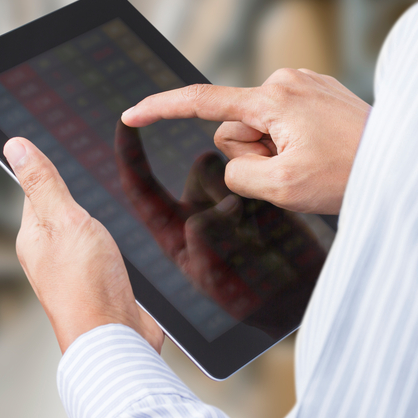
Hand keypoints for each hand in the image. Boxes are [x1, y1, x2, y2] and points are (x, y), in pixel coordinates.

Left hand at [3, 137, 164, 353]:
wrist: (117, 339)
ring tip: (110, 207)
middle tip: (94, 175)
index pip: (35, 190)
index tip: (65, 151)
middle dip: (77, 194)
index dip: (50, 170)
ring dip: (97, 219)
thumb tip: (15, 146)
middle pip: (60, 211)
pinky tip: (123, 239)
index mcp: (32, 237)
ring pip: (84, 232)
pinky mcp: (99, 284)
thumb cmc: (88, 285)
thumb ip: (44, 183)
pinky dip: (112, 241)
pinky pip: (103, 252)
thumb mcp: (65, 219)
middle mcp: (49, 254)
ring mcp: (74, 271)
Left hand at [115, 123, 324, 336]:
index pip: (141, 187)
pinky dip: (266, 191)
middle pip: (202, 168)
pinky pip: (259, 173)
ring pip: (234, 168)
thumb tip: (220, 206)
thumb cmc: (248, 297)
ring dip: (246, 191)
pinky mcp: (260, 193)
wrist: (294, 295)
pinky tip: (274, 225)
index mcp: (172, 229)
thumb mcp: (214, 278)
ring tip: (262, 232)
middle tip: (243, 226)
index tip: (124, 121)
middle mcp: (198, 207)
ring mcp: (229, 199)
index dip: (129, 153)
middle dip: (222, 184)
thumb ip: (205, 241)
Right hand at [121, 68, 370, 213]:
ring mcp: (304, 84)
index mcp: (271, 99)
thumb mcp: (281, 187)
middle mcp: (285, 81)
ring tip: (315, 161)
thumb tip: (237, 160)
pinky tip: (324, 151)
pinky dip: (293, 143)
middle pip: (236, 128)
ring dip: (276, 151)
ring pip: (261, 129)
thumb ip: (239, 174)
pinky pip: (284, 123)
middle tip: (294, 170)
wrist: (407, 161)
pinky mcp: (318, 94)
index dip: (161, 109)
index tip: (132, 114)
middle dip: (253, 154)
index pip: (200, 102)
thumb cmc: (350, 174)